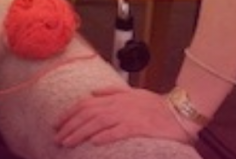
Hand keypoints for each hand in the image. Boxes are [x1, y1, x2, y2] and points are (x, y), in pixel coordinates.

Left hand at [55, 87, 194, 147]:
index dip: (69, 113)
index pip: (86, 103)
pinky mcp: (138, 127)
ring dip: (80, 133)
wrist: (178, 112)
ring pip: (97, 123)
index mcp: (115, 97)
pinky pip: (118, 131)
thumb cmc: (156, 105)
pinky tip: (94, 143)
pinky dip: (105, 136)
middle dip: (69, 126)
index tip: (57, 124)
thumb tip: (92, 92)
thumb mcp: (132, 94)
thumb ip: (111, 92)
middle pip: (87, 114)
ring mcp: (127, 116)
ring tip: (67, 142)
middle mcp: (118, 105)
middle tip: (56, 138)